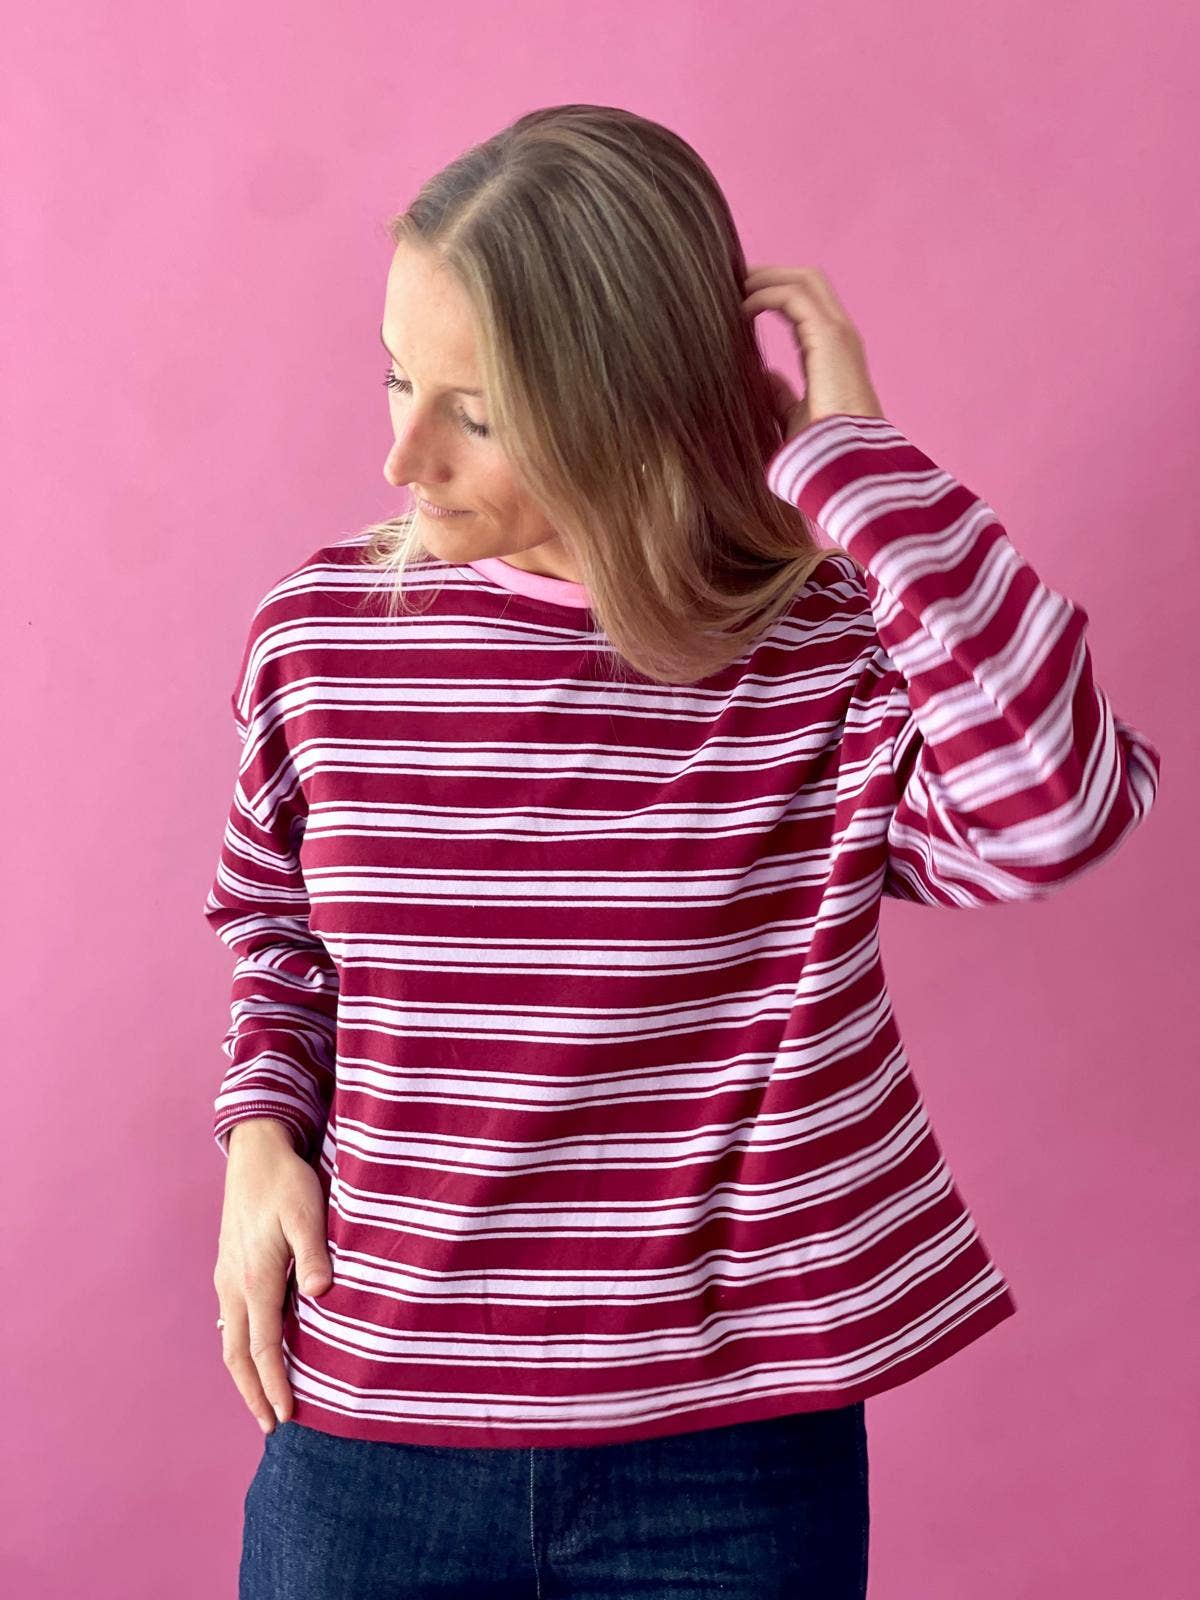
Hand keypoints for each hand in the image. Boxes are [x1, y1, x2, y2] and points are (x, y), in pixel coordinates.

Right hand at [213, 1118, 332, 1433]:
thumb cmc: (287, 1180)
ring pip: (230, 1339)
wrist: (255, 1151)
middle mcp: (233, 1285)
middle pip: (237, 1355)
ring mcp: (227, 1276)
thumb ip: (315, 1253)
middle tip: (270, 1427)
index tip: (287, 1417)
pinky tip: (252, 1351)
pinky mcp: (229, 1267)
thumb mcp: (308, 1211)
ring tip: (261, 1400)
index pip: (263, 1347)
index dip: (275, 1384)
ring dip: (245, 1373)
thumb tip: (320, 1295)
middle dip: (253, 1393)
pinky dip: (241, 1347)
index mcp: (255, 1279)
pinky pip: (231, 1320)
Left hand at [741, 264, 884, 441]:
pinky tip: (742, 307)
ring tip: (734, 283)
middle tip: (734, 278)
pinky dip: (766, 294)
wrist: (845, 460)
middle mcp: (840, 335)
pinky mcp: (829, 336)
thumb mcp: (794, 416)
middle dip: (771, 273)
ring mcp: (838, 332)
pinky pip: (794, 297)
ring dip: (767, 276)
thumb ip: (780, 395)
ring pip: (804, 280)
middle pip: (808, 281)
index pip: (805, 305)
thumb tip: (763, 377)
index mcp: (832, 351)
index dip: (774, 293)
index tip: (740, 296)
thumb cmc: (823, 448)